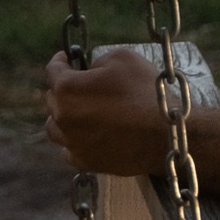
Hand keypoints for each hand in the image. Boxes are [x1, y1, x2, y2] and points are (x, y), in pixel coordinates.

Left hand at [45, 47, 178, 177]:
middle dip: (64, 88)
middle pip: (53, 99)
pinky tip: (88, 134)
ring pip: (55, 126)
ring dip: (64, 116)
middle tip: (83, 84)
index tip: (68, 57)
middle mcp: (62, 117)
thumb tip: (89, 70)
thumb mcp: (123, 58)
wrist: (166, 135)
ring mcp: (71, 143)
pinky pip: (68, 149)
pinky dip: (74, 139)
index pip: (53, 70)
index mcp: (67, 89)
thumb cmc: (145, 92)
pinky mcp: (84, 162)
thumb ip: (97, 60)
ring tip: (80, 111)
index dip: (61, 60)